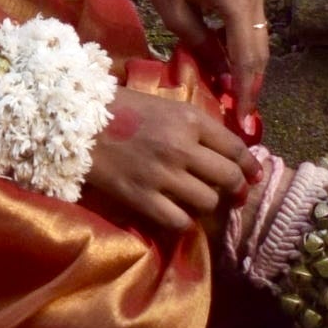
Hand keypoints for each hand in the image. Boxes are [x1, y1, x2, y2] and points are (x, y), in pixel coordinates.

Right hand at [84, 80, 252, 239]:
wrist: (75, 122)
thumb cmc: (120, 108)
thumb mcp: (165, 105)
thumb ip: (196, 125)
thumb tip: (226, 147)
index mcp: (190, 120)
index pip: (236, 148)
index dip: (250, 165)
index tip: (253, 175)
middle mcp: (182, 148)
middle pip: (228, 178)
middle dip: (236, 188)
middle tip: (234, 194)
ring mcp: (162, 176)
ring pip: (208, 202)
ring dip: (207, 204)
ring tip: (197, 200)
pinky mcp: (142, 198)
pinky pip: (179, 221)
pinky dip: (182, 221)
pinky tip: (176, 213)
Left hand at [120, 0, 270, 109]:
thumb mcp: (174, 13)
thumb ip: (200, 46)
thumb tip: (220, 75)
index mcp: (238, 1)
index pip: (247, 57)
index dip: (244, 89)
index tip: (242, 117)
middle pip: (259, 49)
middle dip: (251, 82)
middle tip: (243, 113)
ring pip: (257, 37)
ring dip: (248, 65)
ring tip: (235, 95)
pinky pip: (250, 23)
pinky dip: (242, 45)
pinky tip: (228, 64)